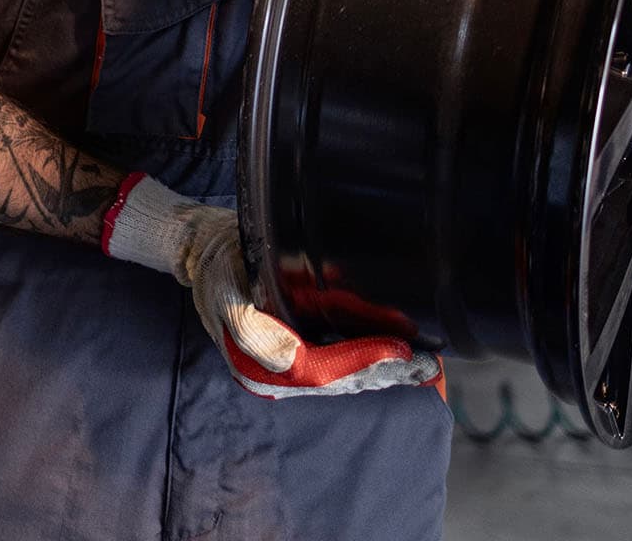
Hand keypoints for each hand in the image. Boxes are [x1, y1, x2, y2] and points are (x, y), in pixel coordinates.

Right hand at [169, 207, 441, 399]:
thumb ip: (249, 327)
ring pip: (339, 379)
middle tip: (426, 365)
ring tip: (422, 366)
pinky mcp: (294, 355)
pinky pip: (335, 366)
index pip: (316, 371)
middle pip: (334, 381)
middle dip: (380, 373)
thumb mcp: (224, 286)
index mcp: (252, 363)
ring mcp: (283, 369)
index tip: (397, 350)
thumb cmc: (220, 263)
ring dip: (381, 373)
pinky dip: (367, 362)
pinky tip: (396, 359)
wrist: (206, 250)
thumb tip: (290, 359)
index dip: (358, 363)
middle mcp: (270, 375)